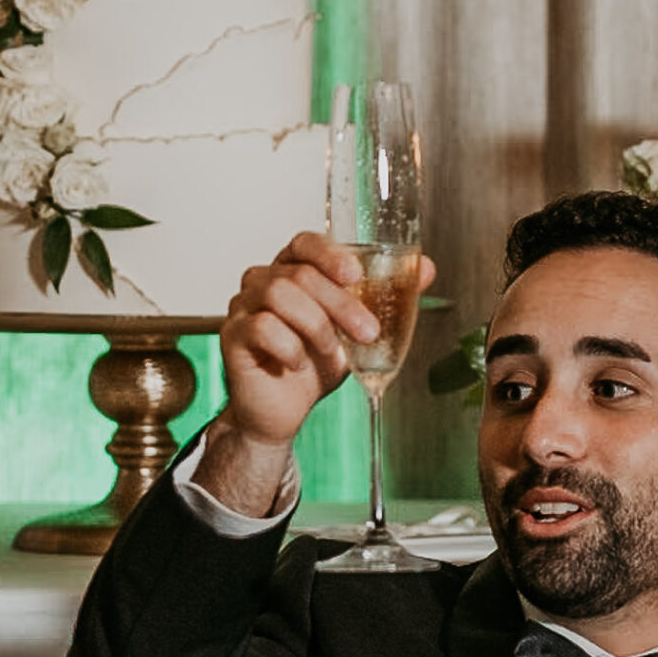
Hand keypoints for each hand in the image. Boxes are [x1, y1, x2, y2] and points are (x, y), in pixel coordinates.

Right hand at [217, 232, 437, 447]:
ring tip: (330, 351)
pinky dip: (289, 347)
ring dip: (316, 325)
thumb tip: (425, 269)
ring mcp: (243, 307)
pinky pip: (262, 327)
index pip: (304, 243)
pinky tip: (298, 363)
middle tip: (367, 332)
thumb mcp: (357, 332)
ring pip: (279, 294)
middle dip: (341, 303)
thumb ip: (385, 299)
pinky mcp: (232, 336)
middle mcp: (262, 282)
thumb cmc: (314, 367)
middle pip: (300, 274)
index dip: (329, 254)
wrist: (283, 413)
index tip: (355, 275)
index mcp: (291, 272)